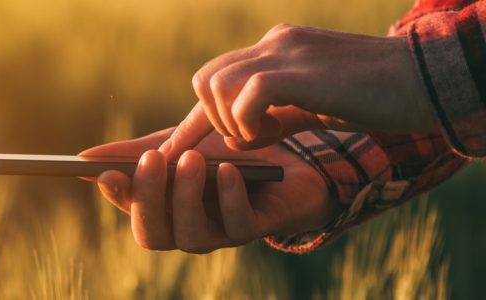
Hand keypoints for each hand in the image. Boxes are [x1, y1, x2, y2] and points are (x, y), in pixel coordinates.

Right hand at [79, 128, 339, 252]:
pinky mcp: (253, 228)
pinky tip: (229, 169)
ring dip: (187, 197)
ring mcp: (220, 233)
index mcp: (164, 210)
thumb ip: (135, 153)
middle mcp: (187, 228)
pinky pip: (237, 225)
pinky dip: (229, 197)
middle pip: (154, 235)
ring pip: (191, 237)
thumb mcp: (176, 145)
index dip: (119, 196)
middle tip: (153, 158)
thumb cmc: (223, 152)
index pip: (132, 212)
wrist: (285, 153)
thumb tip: (84, 158)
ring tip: (191, 159)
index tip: (108, 172)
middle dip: (150, 198)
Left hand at [160, 24, 435, 155]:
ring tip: (266, 136)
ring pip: (216, 85)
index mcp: (274, 48)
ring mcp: (285, 53)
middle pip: (205, 79)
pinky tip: (276, 131)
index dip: (192, 120)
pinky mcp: (300, 71)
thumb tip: (239, 134)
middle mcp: (272, 44)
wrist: (421, 82)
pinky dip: (249, 122)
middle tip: (247, 140)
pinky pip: (246, 96)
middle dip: (210, 120)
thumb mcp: (312, 104)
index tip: (172, 151)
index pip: (215, 80)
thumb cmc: (370, 97)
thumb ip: (275, 112)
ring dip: (230, 122)